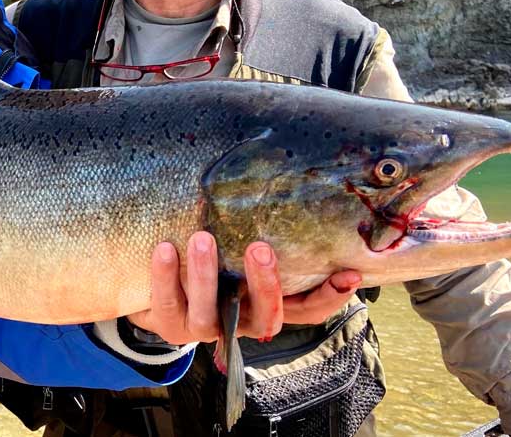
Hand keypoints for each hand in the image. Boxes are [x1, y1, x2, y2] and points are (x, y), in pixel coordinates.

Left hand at [127, 233, 359, 344]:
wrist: (160, 295)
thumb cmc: (212, 263)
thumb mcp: (239, 252)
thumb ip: (266, 234)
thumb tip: (293, 182)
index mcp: (266, 306)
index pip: (308, 310)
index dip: (330, 297)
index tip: (350, 273)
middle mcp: (242, 321)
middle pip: (266, 316)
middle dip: (265, 285)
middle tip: (260, 248)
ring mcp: (205, 327)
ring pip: (210, 311)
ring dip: (205, 274)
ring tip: (202, 237)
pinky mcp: (170, 324)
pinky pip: (168, 302)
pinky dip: (166, 275)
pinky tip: (165, 247)